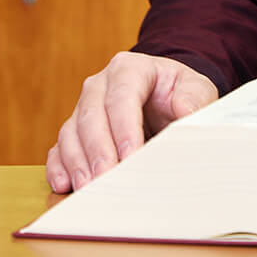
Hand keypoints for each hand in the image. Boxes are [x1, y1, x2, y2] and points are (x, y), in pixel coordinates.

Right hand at [44, 51, 218, 192]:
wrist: (164, 99)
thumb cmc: (179, 93)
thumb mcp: (198, 88)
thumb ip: (194, 97)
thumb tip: (184, 111)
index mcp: (129, 68)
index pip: (122, 95)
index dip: (124, 126)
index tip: (131, 154)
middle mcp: (99, 85)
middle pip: (92, 116)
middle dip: (99, 150)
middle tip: (106, 178)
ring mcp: (83, 108)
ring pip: (71, 133)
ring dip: (77, 162)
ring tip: (86, 188)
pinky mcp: (74, 131)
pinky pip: (59, 148)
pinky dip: (58, 166)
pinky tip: (63, 184)